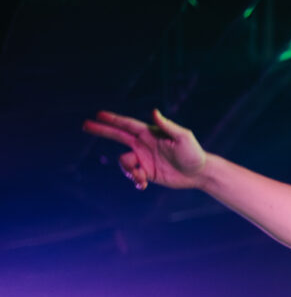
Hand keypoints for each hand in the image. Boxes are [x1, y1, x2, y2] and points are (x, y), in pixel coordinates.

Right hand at [83, 108, 206, 190]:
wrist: (199, 173)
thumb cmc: (194, 153)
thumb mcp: (183, 138)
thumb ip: (167, 126)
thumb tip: (154, 112)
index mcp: (150, 133)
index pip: (127, 125)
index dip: (113, 120)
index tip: (98, 114)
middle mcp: (144, 144)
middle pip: (117, 136)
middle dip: (102, 130)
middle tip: (85, 125)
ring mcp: (144, 158)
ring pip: (123, 162)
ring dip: (129, 171)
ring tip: (141, 178)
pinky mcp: (147, 172)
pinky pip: (132, 175)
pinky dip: (135, 180)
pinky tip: (144, 184)